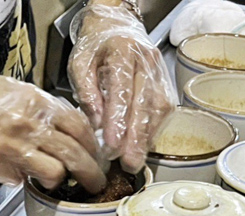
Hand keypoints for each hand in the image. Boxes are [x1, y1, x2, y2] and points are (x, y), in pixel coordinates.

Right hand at [0, 54, 107, 192]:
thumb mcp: (20, 92)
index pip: (80, 127)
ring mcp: (11, 147)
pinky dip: (22, 179)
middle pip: (74, 154)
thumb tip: (66, 135)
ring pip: (53, 172)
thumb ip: (44, 112)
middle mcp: (29, 125)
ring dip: (58, 180)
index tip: (97, 156)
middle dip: (90, 173)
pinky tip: (18, 172)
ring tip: (56, 182)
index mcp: (39, 103)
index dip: (93, 146)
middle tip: (95, 184)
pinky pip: (18, 180)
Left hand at [69, 3, 176, 172]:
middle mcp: (146, 60)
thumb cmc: (95, 46)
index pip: (122, 90)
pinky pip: (164, 109)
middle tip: (128, 162)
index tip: (112, 145)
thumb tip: (95, 123)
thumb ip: (86, 91)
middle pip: (144, 103)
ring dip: (147, 137)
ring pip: (158, 107)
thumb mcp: (79, 63)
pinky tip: (143, 146)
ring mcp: (159, 71)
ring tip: (134, 160)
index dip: (118, 120)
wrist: (116, 25)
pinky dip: (154, 130)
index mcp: (121, 52)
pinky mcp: (164, 82)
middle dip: (136, 136)